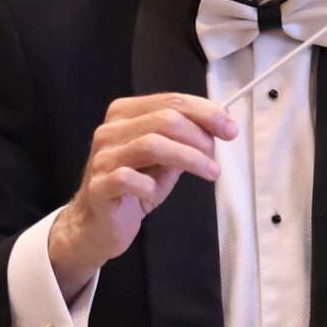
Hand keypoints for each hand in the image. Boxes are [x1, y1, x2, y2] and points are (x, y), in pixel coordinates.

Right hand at [46, 93, 237, 295]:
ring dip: (189, 157)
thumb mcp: (164, 161)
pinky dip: (151, 185)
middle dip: (200, 135)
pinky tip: (155, 193)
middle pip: (164, 119)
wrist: (97, 225)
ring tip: (209, 171)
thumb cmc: (133, 190)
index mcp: (125, 115)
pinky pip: (129, 178)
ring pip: (151, 144)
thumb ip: (184, 141)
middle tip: (216, 155)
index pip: (170, 101)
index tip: (229, 128)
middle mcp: (110, 131)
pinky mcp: (99, 186)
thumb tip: (218, 125)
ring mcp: (102, 157)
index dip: (204, 112)